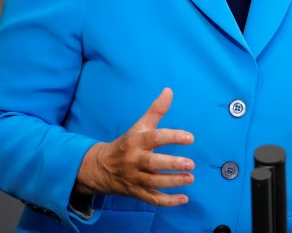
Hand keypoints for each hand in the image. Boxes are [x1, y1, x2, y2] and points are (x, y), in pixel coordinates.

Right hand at [75, 87, 194, 205]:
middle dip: (172, 165)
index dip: (172, 137)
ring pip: (154, 183)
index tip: (190, 138)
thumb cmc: (127, 143)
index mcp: (135, 142)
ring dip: (173, 182)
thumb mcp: (139, 125)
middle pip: (153, 164)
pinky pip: (152, 200)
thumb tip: (169, 90)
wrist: (101, 167)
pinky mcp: (136, 192)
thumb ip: (156, 110)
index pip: (154, 138)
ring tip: (190, 178)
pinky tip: (184, 199)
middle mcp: (134, 160)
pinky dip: (168, 201)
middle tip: (191, 164)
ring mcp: (134, 178)